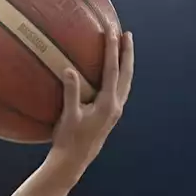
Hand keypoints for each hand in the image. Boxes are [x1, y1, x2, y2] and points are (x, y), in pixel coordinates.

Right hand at [51, 30, 134, 164]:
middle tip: (127, 34)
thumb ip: (71, 92)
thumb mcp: (68, 115)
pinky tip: (114, 73)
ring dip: (126, 64)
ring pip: (125, 82)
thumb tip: (69, 70)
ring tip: (124, 49)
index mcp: (107, 105)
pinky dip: (120, 76)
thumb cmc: (68, 140)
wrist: (72, 163)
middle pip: (126, 74)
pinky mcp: (110, 116)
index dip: (112, 50)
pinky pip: (119, 90)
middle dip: (127, 53)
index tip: (113, 32)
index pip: (112, 71)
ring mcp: (114, 112)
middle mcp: (115, 107)